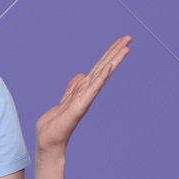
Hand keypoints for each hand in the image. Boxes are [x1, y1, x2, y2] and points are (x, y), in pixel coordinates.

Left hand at [35, 35, 129, 155]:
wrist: (49, 141)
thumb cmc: (55, 124)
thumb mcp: (64, 100)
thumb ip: (73, 88)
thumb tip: (80, 75)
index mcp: (84, 89)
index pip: (99, 67)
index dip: (109, 53)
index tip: (121, 41)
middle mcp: (88, 92)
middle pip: (104, 68)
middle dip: (116, 52)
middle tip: (129, 38)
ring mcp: (85, 99)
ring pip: (102, 75)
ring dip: (114, 60)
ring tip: (126, 47)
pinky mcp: (80, 106)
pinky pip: (92, 89)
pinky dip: (101, 78)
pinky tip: (109, 66)